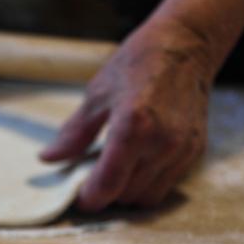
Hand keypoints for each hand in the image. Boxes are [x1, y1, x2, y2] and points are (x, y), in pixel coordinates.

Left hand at [40, 20, 212, 210]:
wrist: (186, 45)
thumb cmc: (138, 64)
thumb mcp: (97, 95)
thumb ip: (73, 134)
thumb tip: (49, 158)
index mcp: (133, 126)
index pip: (108, 184)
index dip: (89, 199)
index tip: (77, 198)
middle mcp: (162, 143)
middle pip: (125, 195)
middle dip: (105, 194)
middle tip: (89, 181)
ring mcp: (182, 149)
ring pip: (147, 197)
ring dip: (126, 193)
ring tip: (112, 172)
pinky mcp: (195, 151)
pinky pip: (166, 185)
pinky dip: (146, 183)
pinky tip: (134, 164)